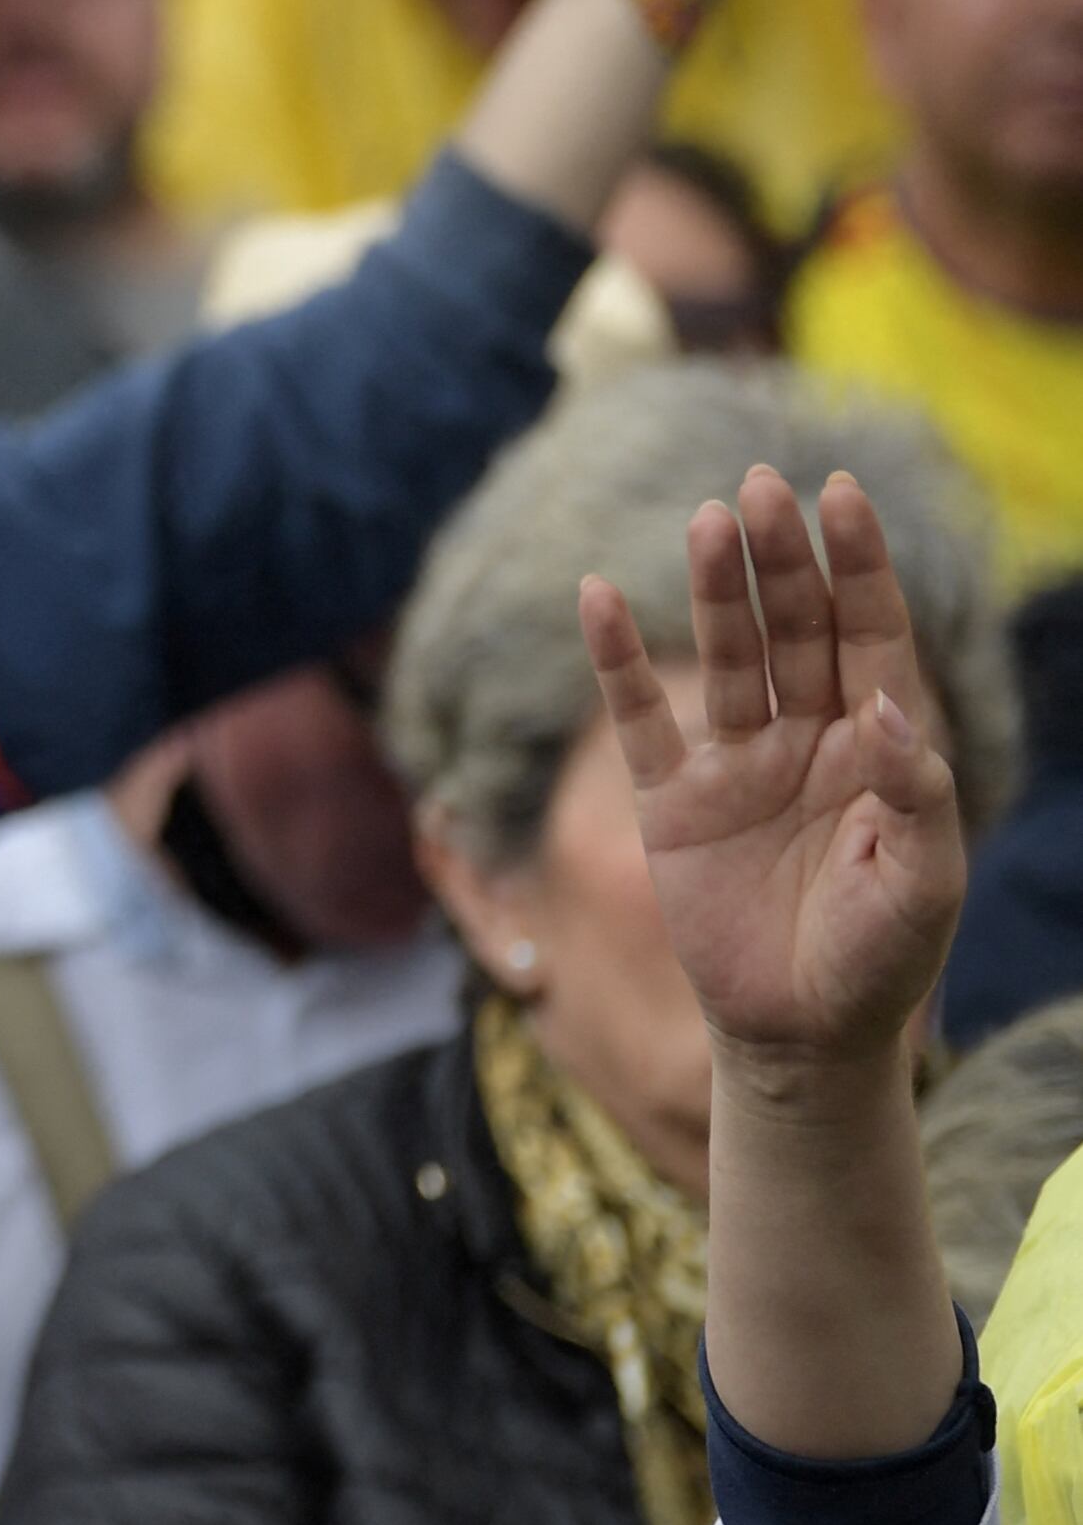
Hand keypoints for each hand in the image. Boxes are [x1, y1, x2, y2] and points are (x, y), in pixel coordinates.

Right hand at [582, 467, 962, 1087]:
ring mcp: (738, 764)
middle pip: (796, 629)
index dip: (858, 566)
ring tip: (709, 519)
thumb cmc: (880, 963)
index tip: (841, 496)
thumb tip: (889, 710)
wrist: (800, 1037)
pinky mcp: (673, 801)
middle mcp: (810, 739)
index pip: (870, 637)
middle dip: (784, 558)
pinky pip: (639, 717)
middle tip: (762, 487)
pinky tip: (601, 597)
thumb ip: (918, 794)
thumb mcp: (923, 884)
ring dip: (718, 589)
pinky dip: (618, 660)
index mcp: (882, 749)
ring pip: (727, 657)